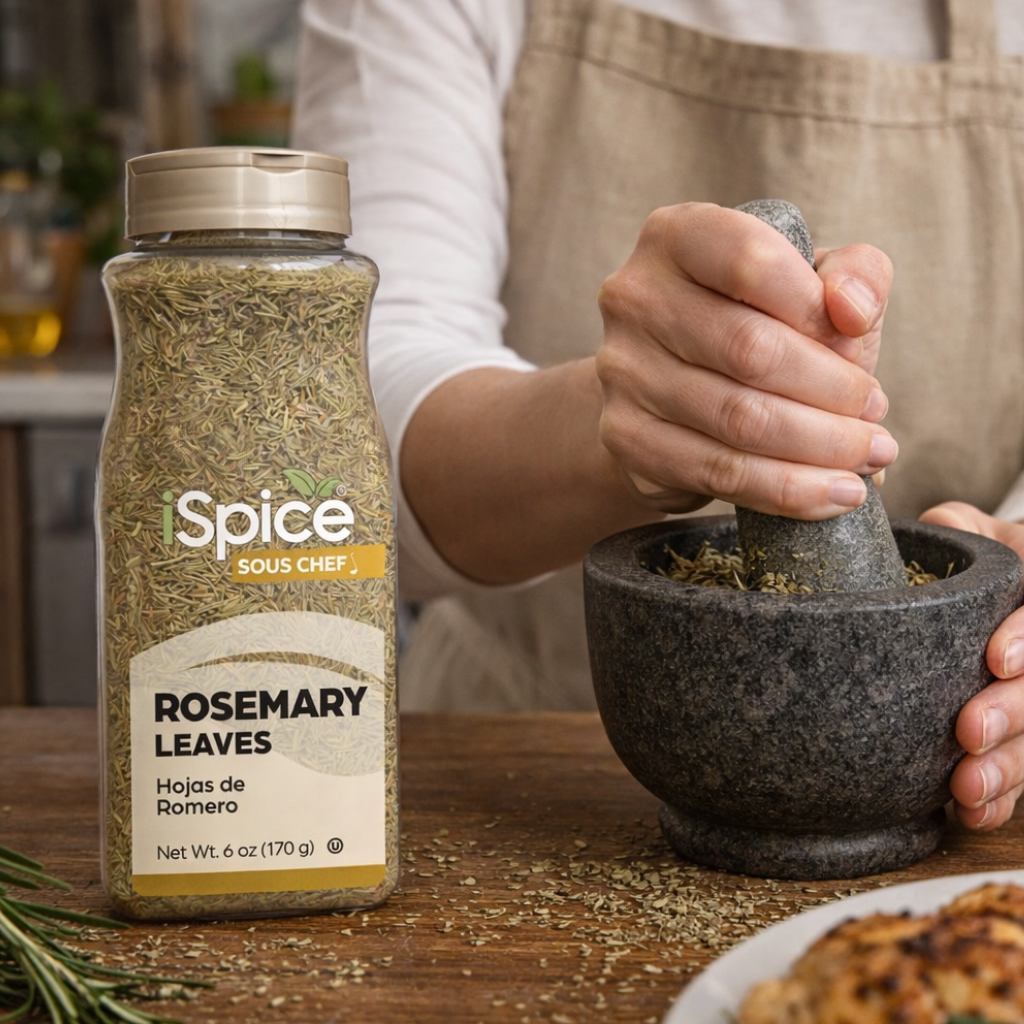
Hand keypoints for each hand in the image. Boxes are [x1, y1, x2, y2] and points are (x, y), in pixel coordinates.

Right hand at [596, 202, 897, 517]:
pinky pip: (717, 471)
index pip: (751, 262)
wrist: (670, 388)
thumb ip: (852, 274)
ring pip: (738, 419)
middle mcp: (635, 298)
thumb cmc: (753, 324)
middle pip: (749, 350)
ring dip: (820, 448)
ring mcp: (622, 371)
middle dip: (832, 392)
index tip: (859, 344)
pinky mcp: (624, 436)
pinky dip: (786, 489)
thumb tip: (852, 310)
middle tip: (877, 419)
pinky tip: (831, 493)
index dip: (817, 310)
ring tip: (868, 458)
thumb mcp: (810, 283)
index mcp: (676, 236)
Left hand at [919, 502, 1023, 828]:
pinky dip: (998, 801)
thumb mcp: (971, 532)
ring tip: (964, 790)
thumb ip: (962, 528)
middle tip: (968, 731)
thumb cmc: (977, 560)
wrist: (988, 594)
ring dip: (1006, 772)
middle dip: (1013, 715)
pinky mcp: (1015, 740)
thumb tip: (945, 525)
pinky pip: (1017, 779)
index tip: (995, 659)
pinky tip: (972, 814)